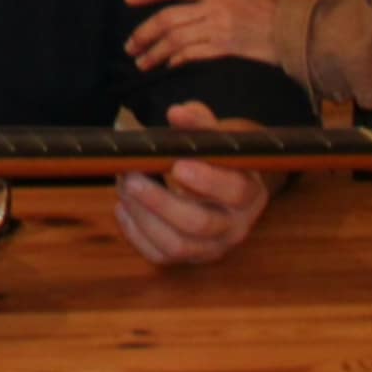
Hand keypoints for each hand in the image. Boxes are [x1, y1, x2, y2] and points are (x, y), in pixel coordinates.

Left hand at [112, 101, 271, 266]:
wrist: (228, 186)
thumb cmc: (218, 157)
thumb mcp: (216, 135)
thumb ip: (199, 122)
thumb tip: (177, 113)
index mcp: (248, 192)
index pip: (234, 192)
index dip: (206, 181)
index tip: (177, 164)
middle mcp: (234, 226)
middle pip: (200, 224)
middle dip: (161, 201)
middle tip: (133, 177)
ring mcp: (211, 247)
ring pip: (177, 245)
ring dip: (143, 216)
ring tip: (124, 187)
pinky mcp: (188, 258)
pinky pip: (159, 256)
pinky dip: (136, 233)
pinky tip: (123, 208)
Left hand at [124, 0, 281, 70]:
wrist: (299, 27)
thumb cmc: (275, 7)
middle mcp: (215, 5)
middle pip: (168, 17)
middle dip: (144, 33)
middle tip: (130, 46)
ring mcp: (220, 27)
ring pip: (175, 39)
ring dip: (154, 52)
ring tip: (141, 62)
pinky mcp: (228, 47)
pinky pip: (193, 54)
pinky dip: (177, 60)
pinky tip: (168, 65)